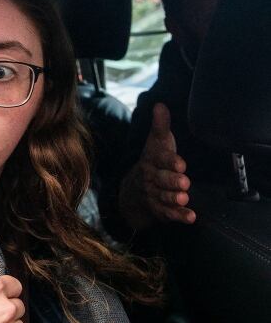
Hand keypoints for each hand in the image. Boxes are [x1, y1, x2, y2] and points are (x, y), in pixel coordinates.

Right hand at [119, 103, 195, 229]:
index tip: (180, 163)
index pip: (160, 160)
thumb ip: (160, 126)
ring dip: (174, 199)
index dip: (170, 162)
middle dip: (172, 181)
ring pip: (164, 197)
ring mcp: (154, 195)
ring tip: (185, 198)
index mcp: (151, 161)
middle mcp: (151, 179)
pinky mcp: (160, 210)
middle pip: (161, 180)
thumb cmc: (153, 162)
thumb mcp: (156, 143)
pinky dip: (179, 216)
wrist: (133, 190)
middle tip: (184, 182)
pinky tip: (190, 217)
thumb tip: (160, 105)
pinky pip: (168, 214)